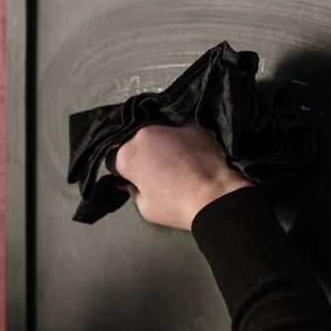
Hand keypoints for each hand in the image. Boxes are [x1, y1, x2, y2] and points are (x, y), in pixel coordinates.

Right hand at [112, 120, 252, 229]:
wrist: (217, 197)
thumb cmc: (181, 206)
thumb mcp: (146, 208)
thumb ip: (132, 191)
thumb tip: (129, 183)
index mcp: (127, 154)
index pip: (113, 158)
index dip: (123, 170)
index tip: (134, 177)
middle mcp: (144, 133)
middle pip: (134, 140)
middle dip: (140, 153)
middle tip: (156, 171)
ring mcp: (168, 124)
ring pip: (156, 130)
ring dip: (160, 141)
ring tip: (175, 160)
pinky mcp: (191, 122)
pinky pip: (179, 125)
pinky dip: (181, 134)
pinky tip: (189, 150)